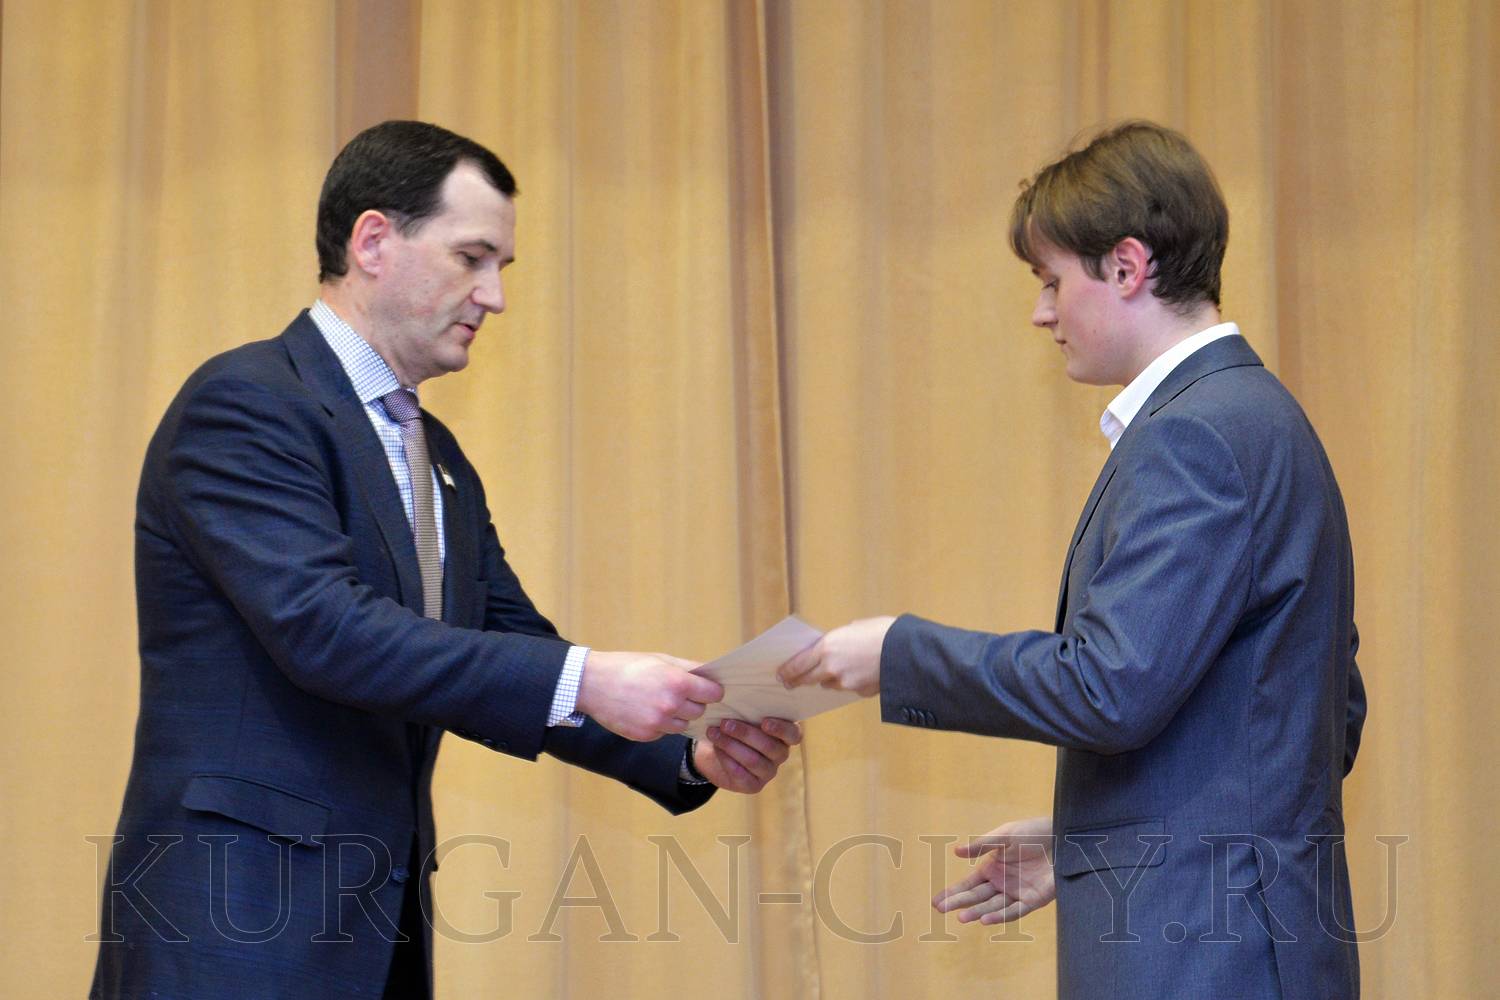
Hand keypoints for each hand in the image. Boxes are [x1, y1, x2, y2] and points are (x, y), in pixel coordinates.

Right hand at [576, 651, 723, 741]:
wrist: (592, 684)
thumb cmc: (627, 667)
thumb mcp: (660, 659)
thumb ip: (689, 667)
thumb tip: (711, 674)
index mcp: (677, 682)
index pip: (713, 693)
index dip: (710, 690)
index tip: (705, 688)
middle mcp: (670, 705)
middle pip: (700, 710)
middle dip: (693, 702)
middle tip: (676, 692)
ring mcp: (658, 723)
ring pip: (683, 724)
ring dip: (677, 715)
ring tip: (658, 701)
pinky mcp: (646, 735)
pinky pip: (664, 732)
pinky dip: (660, 724)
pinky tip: (645, 711)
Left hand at [692, 717, 802, 793]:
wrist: (716, 751)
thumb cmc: (734, 726)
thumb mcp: (743, 714)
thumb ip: (748, 708)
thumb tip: (739, 695)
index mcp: (784, 734)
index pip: (794, 734)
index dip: (781, 729)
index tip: (764, 722)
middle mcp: (781, 754)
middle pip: (769, 746)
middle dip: (745, 733)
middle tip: (725, 723)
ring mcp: (769, 771)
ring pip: (753, 760)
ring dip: (731, 745)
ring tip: (713, 733)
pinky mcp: (754, 785)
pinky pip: (740, 773)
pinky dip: (725, 758)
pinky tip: (716, 747)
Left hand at [776, 616, 895, 696]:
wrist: (907, 651)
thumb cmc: (882, 631)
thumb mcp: (854, 628)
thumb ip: (838, 640)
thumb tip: (832, 647)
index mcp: (826, 647)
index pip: (797, 665)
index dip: (787, 672)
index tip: (780, 675)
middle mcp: (831, 668)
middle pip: (808, 679)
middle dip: (799, 681)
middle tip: (792, 683)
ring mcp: (846, 683)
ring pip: (829, 684)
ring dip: (829, 679)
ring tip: (836, 671)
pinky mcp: (860, 692)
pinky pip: (849, 688)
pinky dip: (850, 682)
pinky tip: (860, 673)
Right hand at [934, 816, 1055, 924]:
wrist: (1063, 838)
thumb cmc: (1034, 833)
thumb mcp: (1005, 835)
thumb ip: (982, 845)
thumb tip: (956, 852)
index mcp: (992, 868)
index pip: (968, 884)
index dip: (953, 892)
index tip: (936, 902)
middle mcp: (1002, 883)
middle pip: (976, 897)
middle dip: (958, 903)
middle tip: (941, 909)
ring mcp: (1017, 893)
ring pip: (992, 906)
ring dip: (977, 912)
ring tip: (961, 917)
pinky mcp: (1034, 900)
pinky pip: (1015, 911)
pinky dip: (1000, 916)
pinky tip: (985, 919)